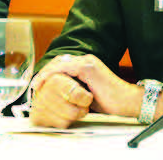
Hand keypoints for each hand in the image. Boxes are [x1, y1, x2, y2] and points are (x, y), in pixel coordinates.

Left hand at [30, 54, 145, 127]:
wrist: (127, 102)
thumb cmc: (112, 101)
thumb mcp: (88, 95)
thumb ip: (76, 90)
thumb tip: (61, 95)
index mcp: (88, 65)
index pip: (63, 63)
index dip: (49, 72)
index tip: (39, 83)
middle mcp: (87, 60)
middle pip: (59, 60)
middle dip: (45, 71)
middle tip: (35, 84)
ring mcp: (88, 62)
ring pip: (59, 62)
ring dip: (45, 72)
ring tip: (36, 84)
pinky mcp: (88, 68)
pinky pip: (64, 68)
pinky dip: (51, 74)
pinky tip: (44, 82)